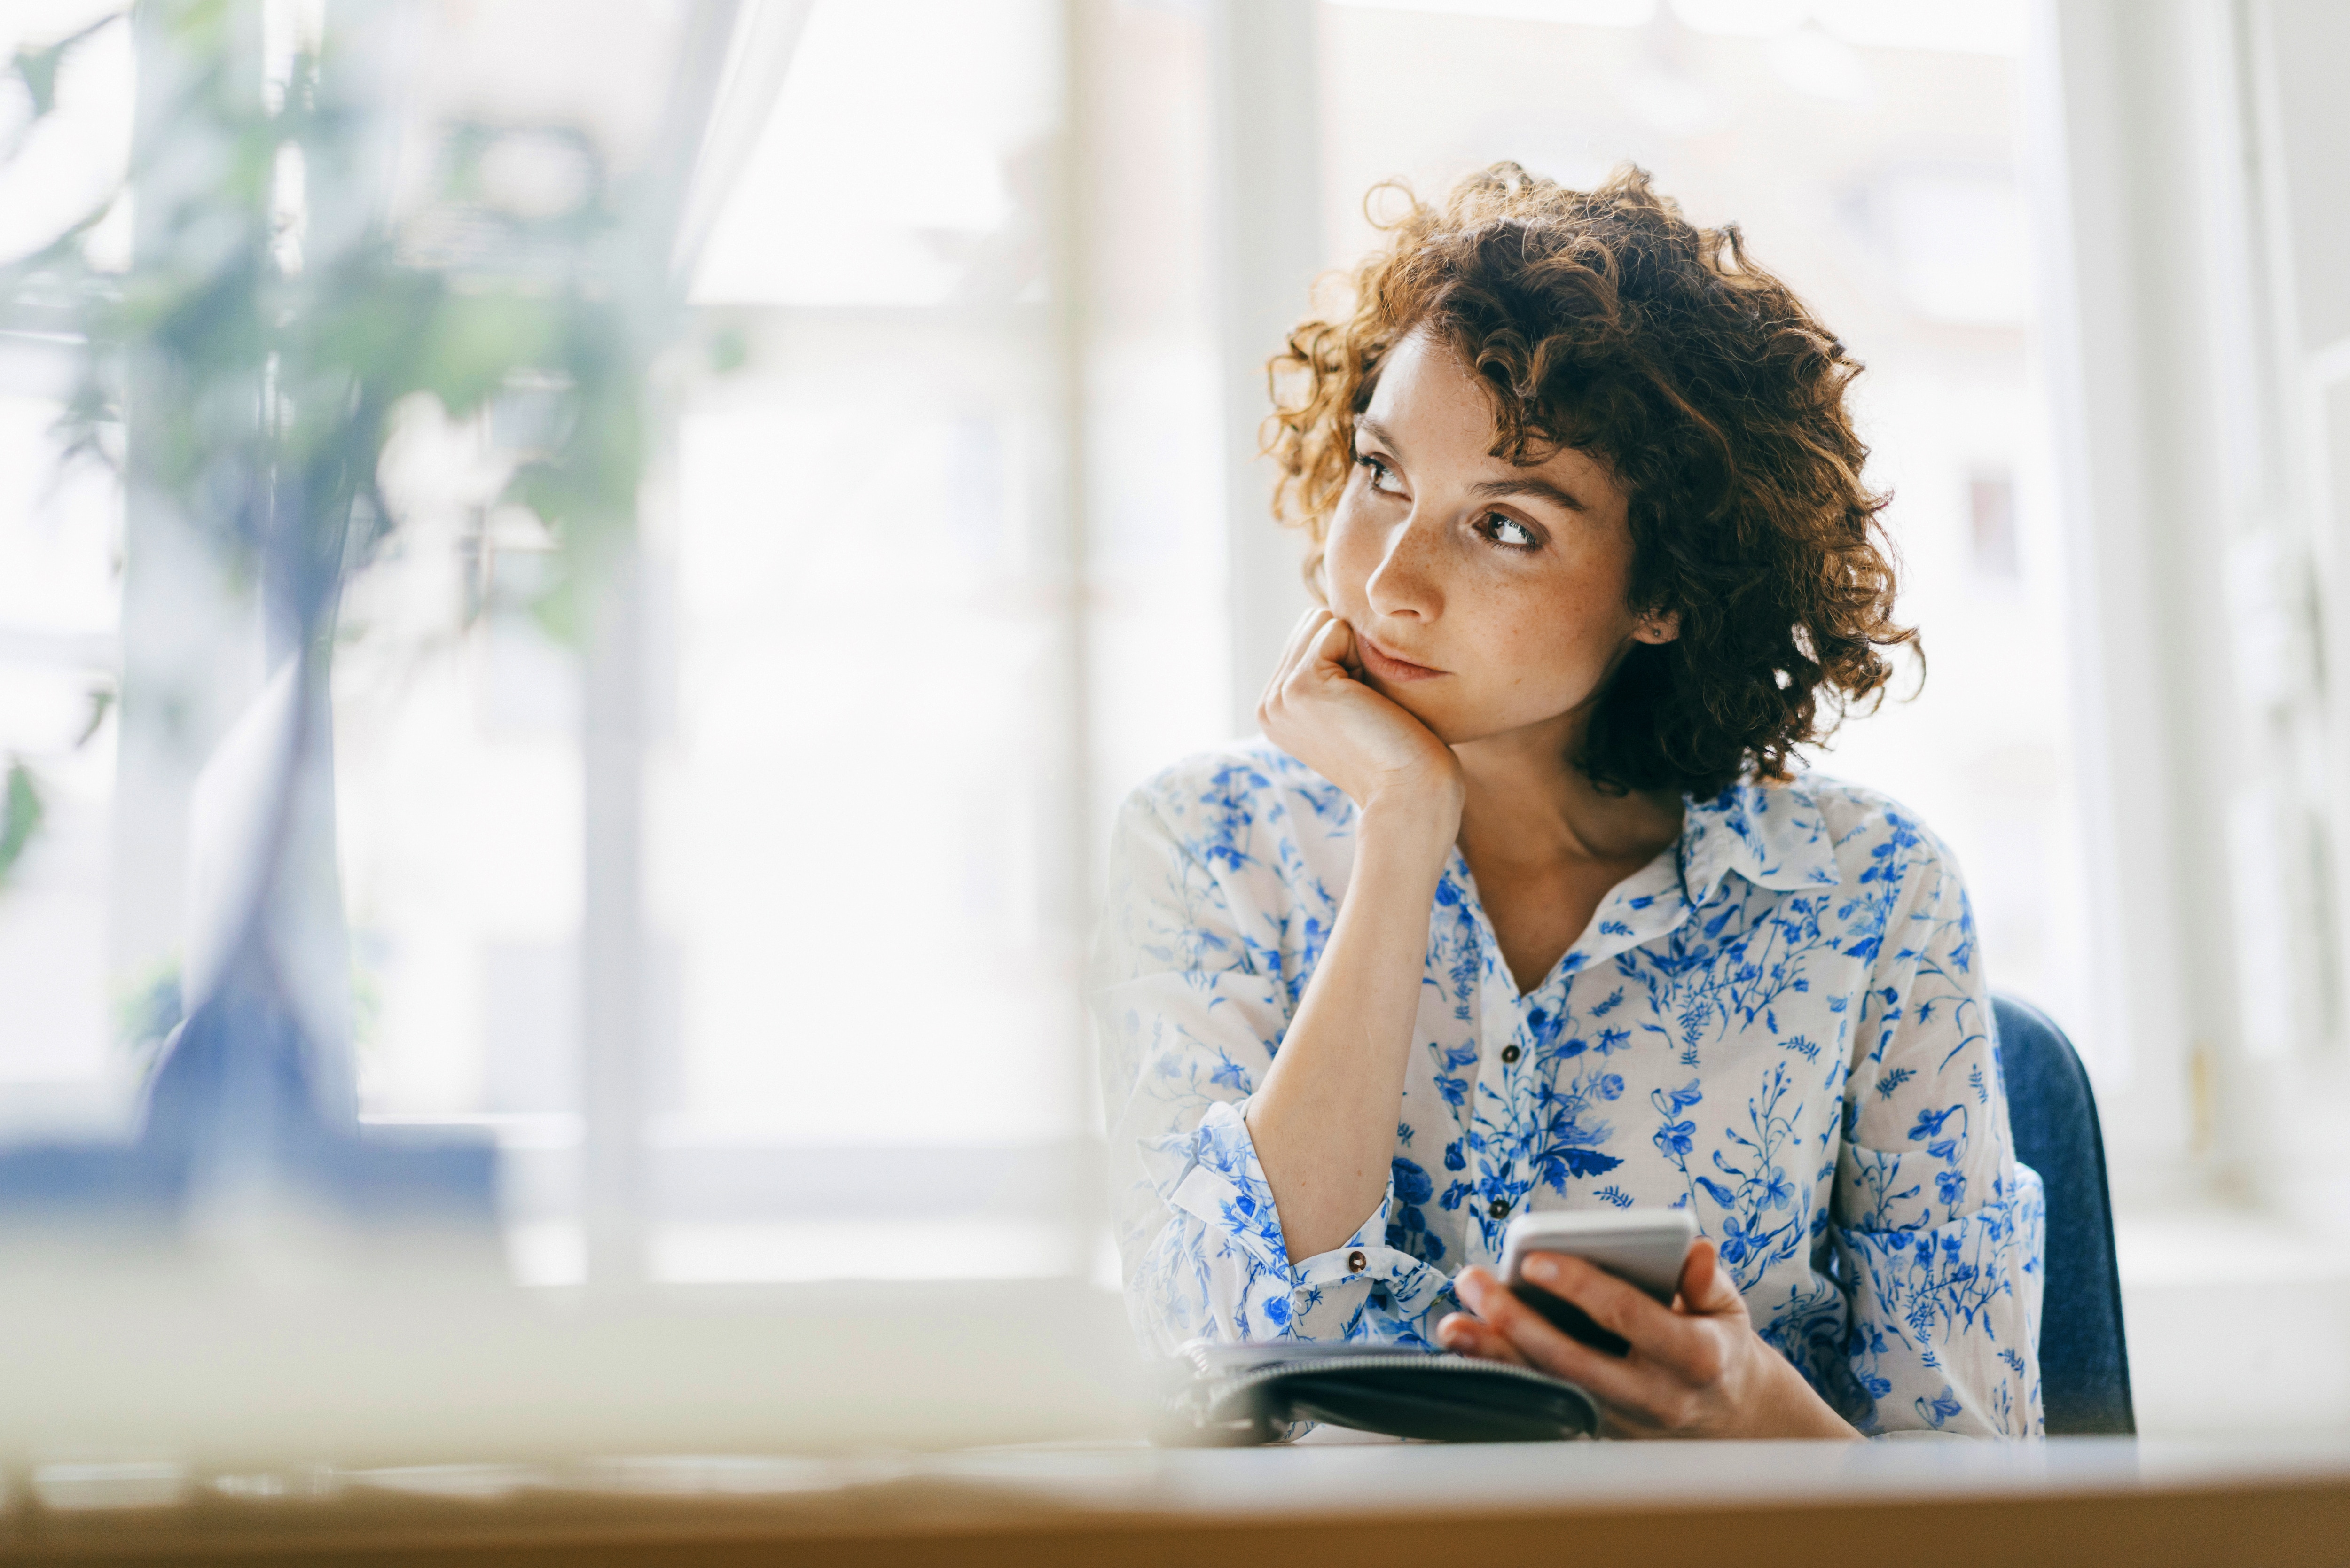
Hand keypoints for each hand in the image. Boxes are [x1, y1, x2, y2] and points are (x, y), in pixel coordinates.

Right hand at [1256, 608, 1462, 833]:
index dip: (1349, 659)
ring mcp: (1279, 696)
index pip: (1310, 638)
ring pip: (1324, 622)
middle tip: (1367, 706)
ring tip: (1367, 704)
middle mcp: (1269, 704)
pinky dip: (1363, 655)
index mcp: (1277, 710)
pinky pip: (1337, 629)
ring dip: (1357, 652)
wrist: (1409, 793)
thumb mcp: (1353, 707)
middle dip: (1350, 650)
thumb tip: (1338, 622)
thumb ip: (1333, 670)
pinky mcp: (1300, 686)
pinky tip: (1369, 701)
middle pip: (1313, 623)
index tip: (1363, 711)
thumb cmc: (1400, 753)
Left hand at [1435, 1240, 1860, 1440]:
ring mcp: (1622, 1422)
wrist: (1731, 1419)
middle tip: (1473, 1282)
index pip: (1628, 1316)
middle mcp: (1654, 1397)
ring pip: (1549, 1389)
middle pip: (1573, 1362)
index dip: (1581, 1286)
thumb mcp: (1728, 1310)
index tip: (1535, 1259)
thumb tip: (1695, 1250)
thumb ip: (1707, 1281)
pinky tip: (1468, 1352)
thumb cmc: (1718, 1345)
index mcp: (1694, 1358)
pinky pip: (1544, 1402)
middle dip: (1516, 1322)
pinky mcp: (1598, 1432)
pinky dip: (1504, 1378)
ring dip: (1496, 1357)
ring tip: (1452, 1324)